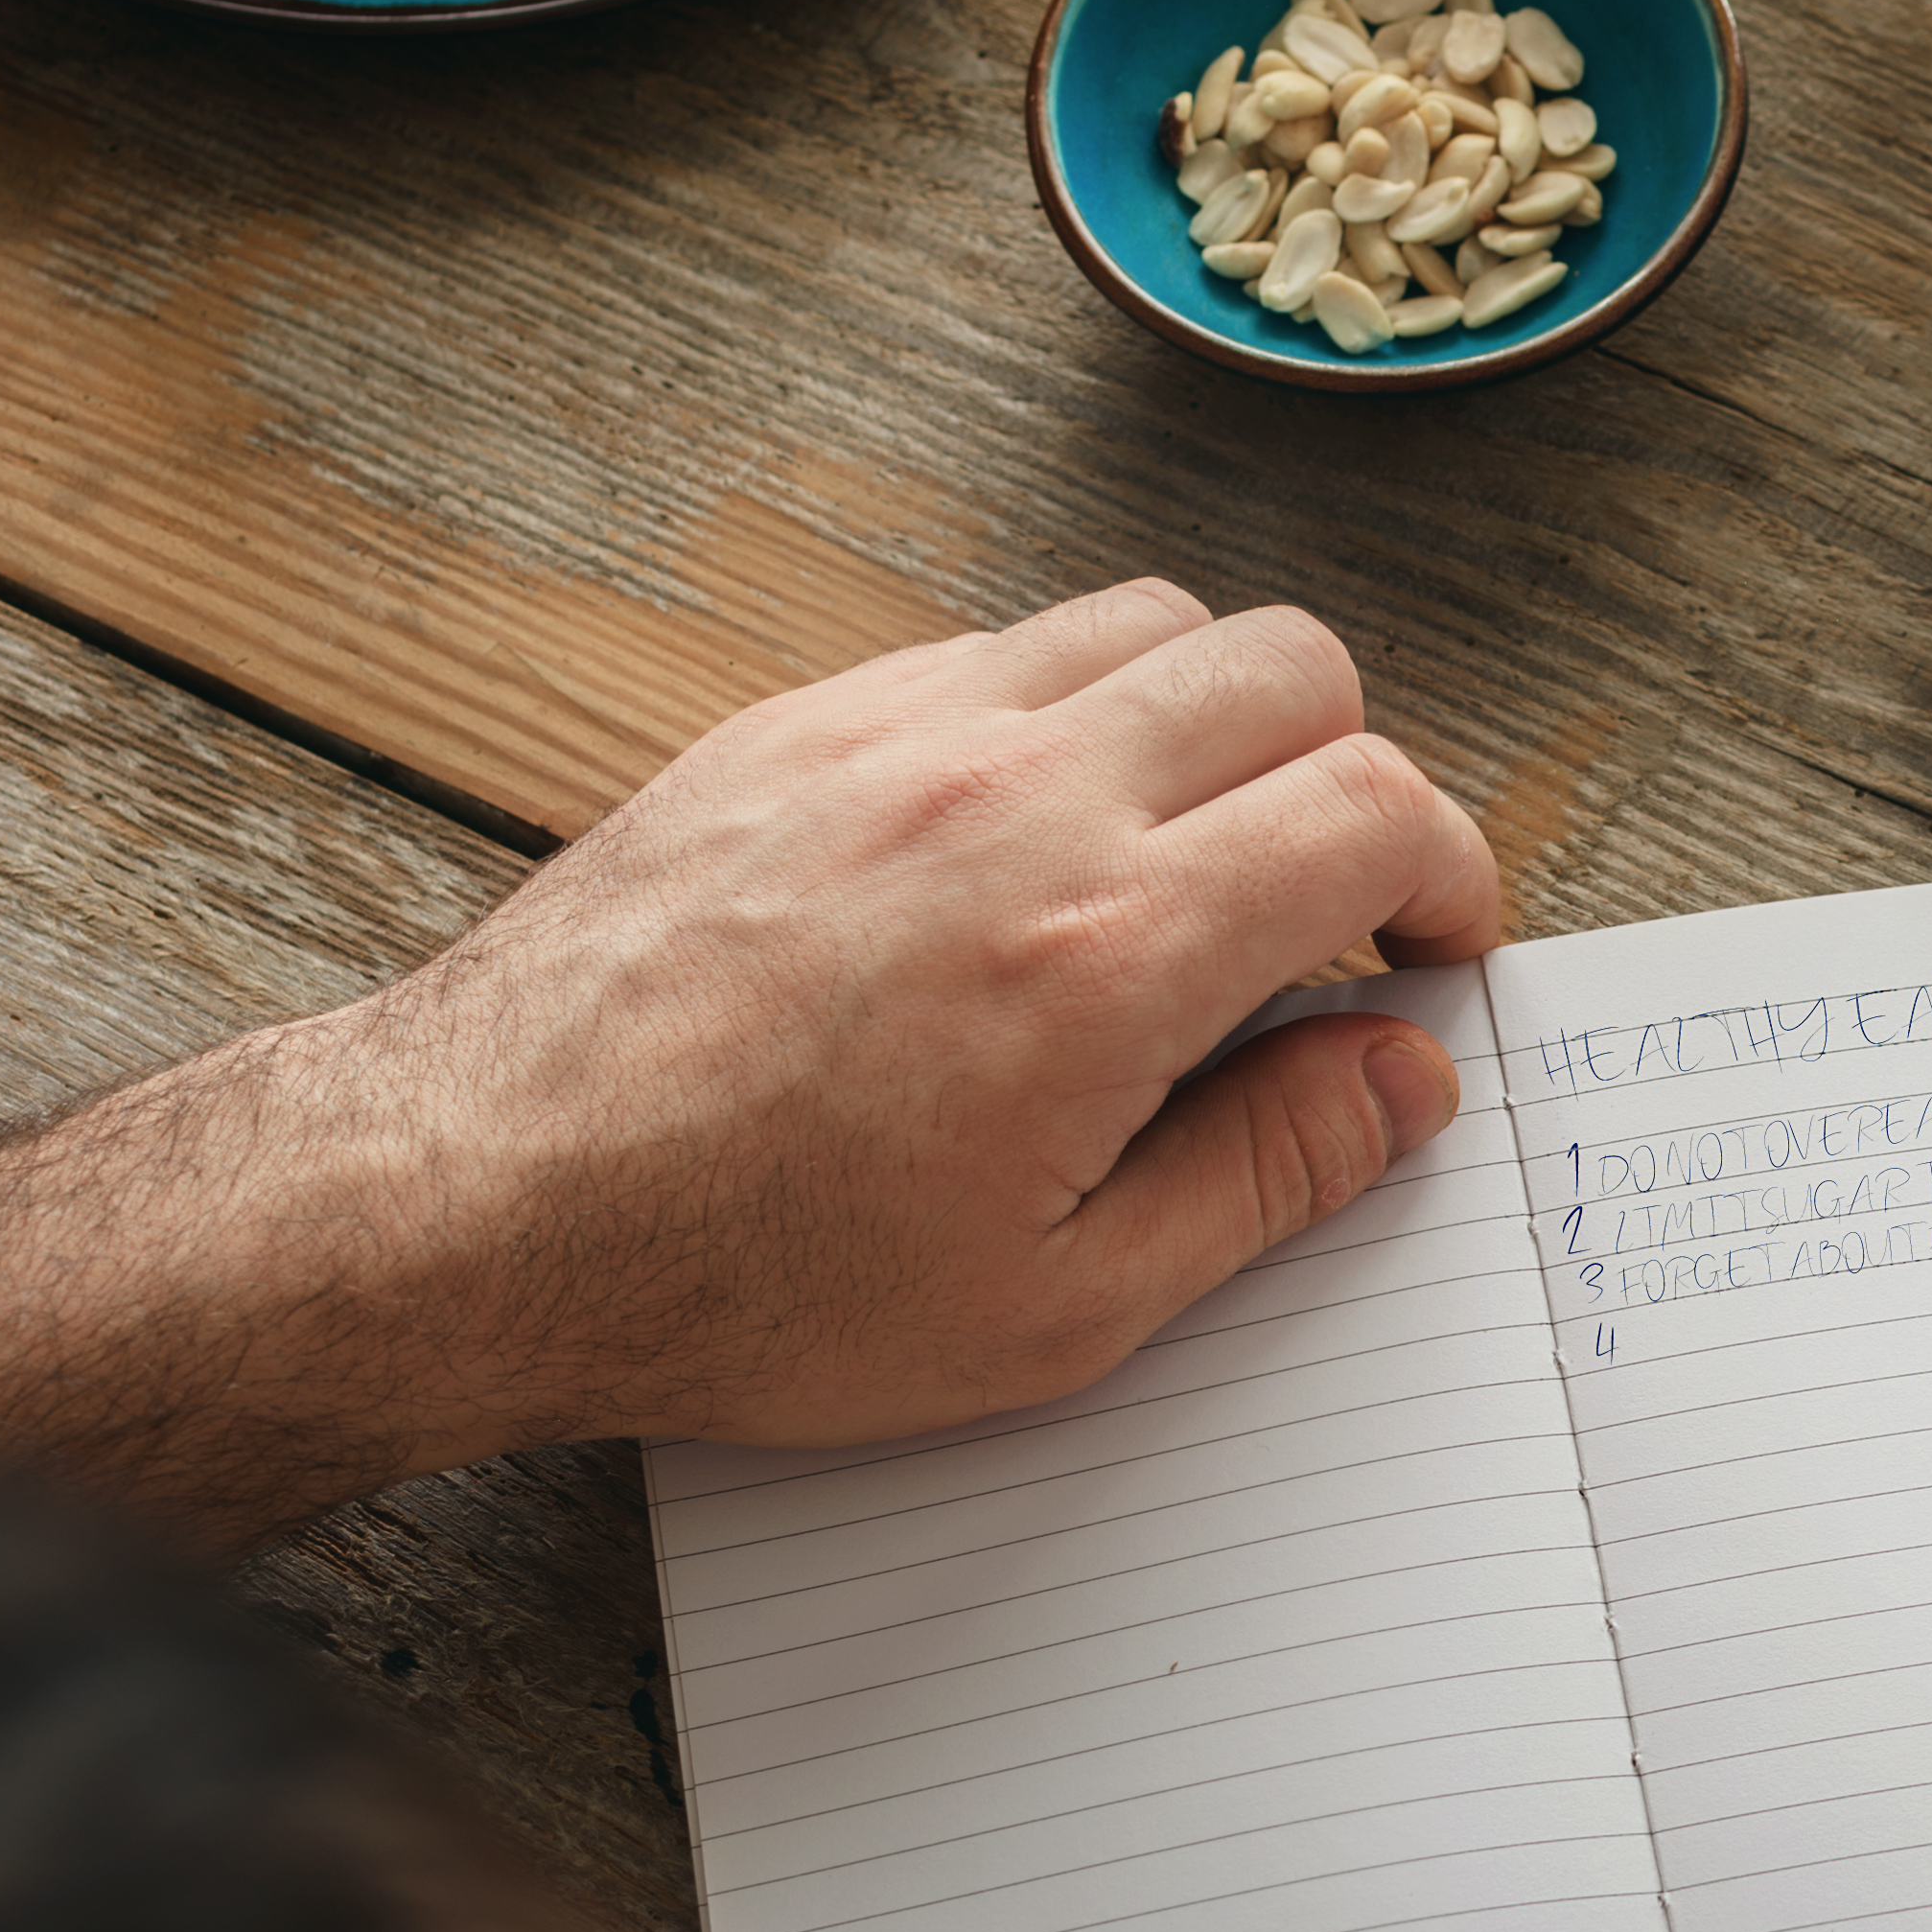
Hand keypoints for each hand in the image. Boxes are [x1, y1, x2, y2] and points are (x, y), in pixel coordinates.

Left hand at [326, 577, 1500, 1451]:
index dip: (1450, 874)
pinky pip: (997, 648)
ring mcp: (897, 735)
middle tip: (1339, 905)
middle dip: (1360, 776)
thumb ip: (1265, 1175)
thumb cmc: (747, 1281)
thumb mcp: (1058, 1308)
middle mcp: (1015, 799)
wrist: (482, 1202)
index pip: (1375, 808)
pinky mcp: (799, 722)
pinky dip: (1067, 713)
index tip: (1435, 949)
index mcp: (1106, 951)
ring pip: (1149, 622)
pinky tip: (1034, 842)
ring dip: (1220, 720)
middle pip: (1291, 670)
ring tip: (1196, 854)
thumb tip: (1398, 1079)